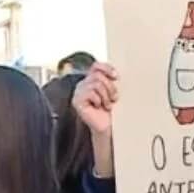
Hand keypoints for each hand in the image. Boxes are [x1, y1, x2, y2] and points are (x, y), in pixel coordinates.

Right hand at [73, 63, 118, 177]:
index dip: (106, 68)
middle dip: (110, 87)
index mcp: (91, 80)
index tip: (117, 77)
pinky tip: (98, 107)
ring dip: (106, 95)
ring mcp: (78, 92)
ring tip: (107, 104)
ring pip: (96, 83)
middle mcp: (83, 84)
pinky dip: (99, 100)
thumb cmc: (112, 110)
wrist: (109, 126)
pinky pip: (91, 92)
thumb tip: (115, 73)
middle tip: (114, 98)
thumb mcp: (113, 91)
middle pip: (97, 75)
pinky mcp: (77, 101)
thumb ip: (111, 79)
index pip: (96, 66)